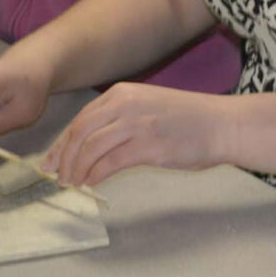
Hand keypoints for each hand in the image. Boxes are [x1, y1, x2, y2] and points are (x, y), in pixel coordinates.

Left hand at [43, 83, 227, 185]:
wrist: (223, 125)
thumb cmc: (190, 119)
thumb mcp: (149, 107)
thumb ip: (121, 118)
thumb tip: (91, 143)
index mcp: (123, 94)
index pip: (81, 119)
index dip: (62, 143)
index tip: (52, 161)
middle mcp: (125, 105)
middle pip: (80, 133)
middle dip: (64, 158)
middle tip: (59, 176)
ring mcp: (137, 125)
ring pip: (90, 149)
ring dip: (77, 169)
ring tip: (75, 183)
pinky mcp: (148, 147)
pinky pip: (110, 163)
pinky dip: (96, 175)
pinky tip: (93, 182)